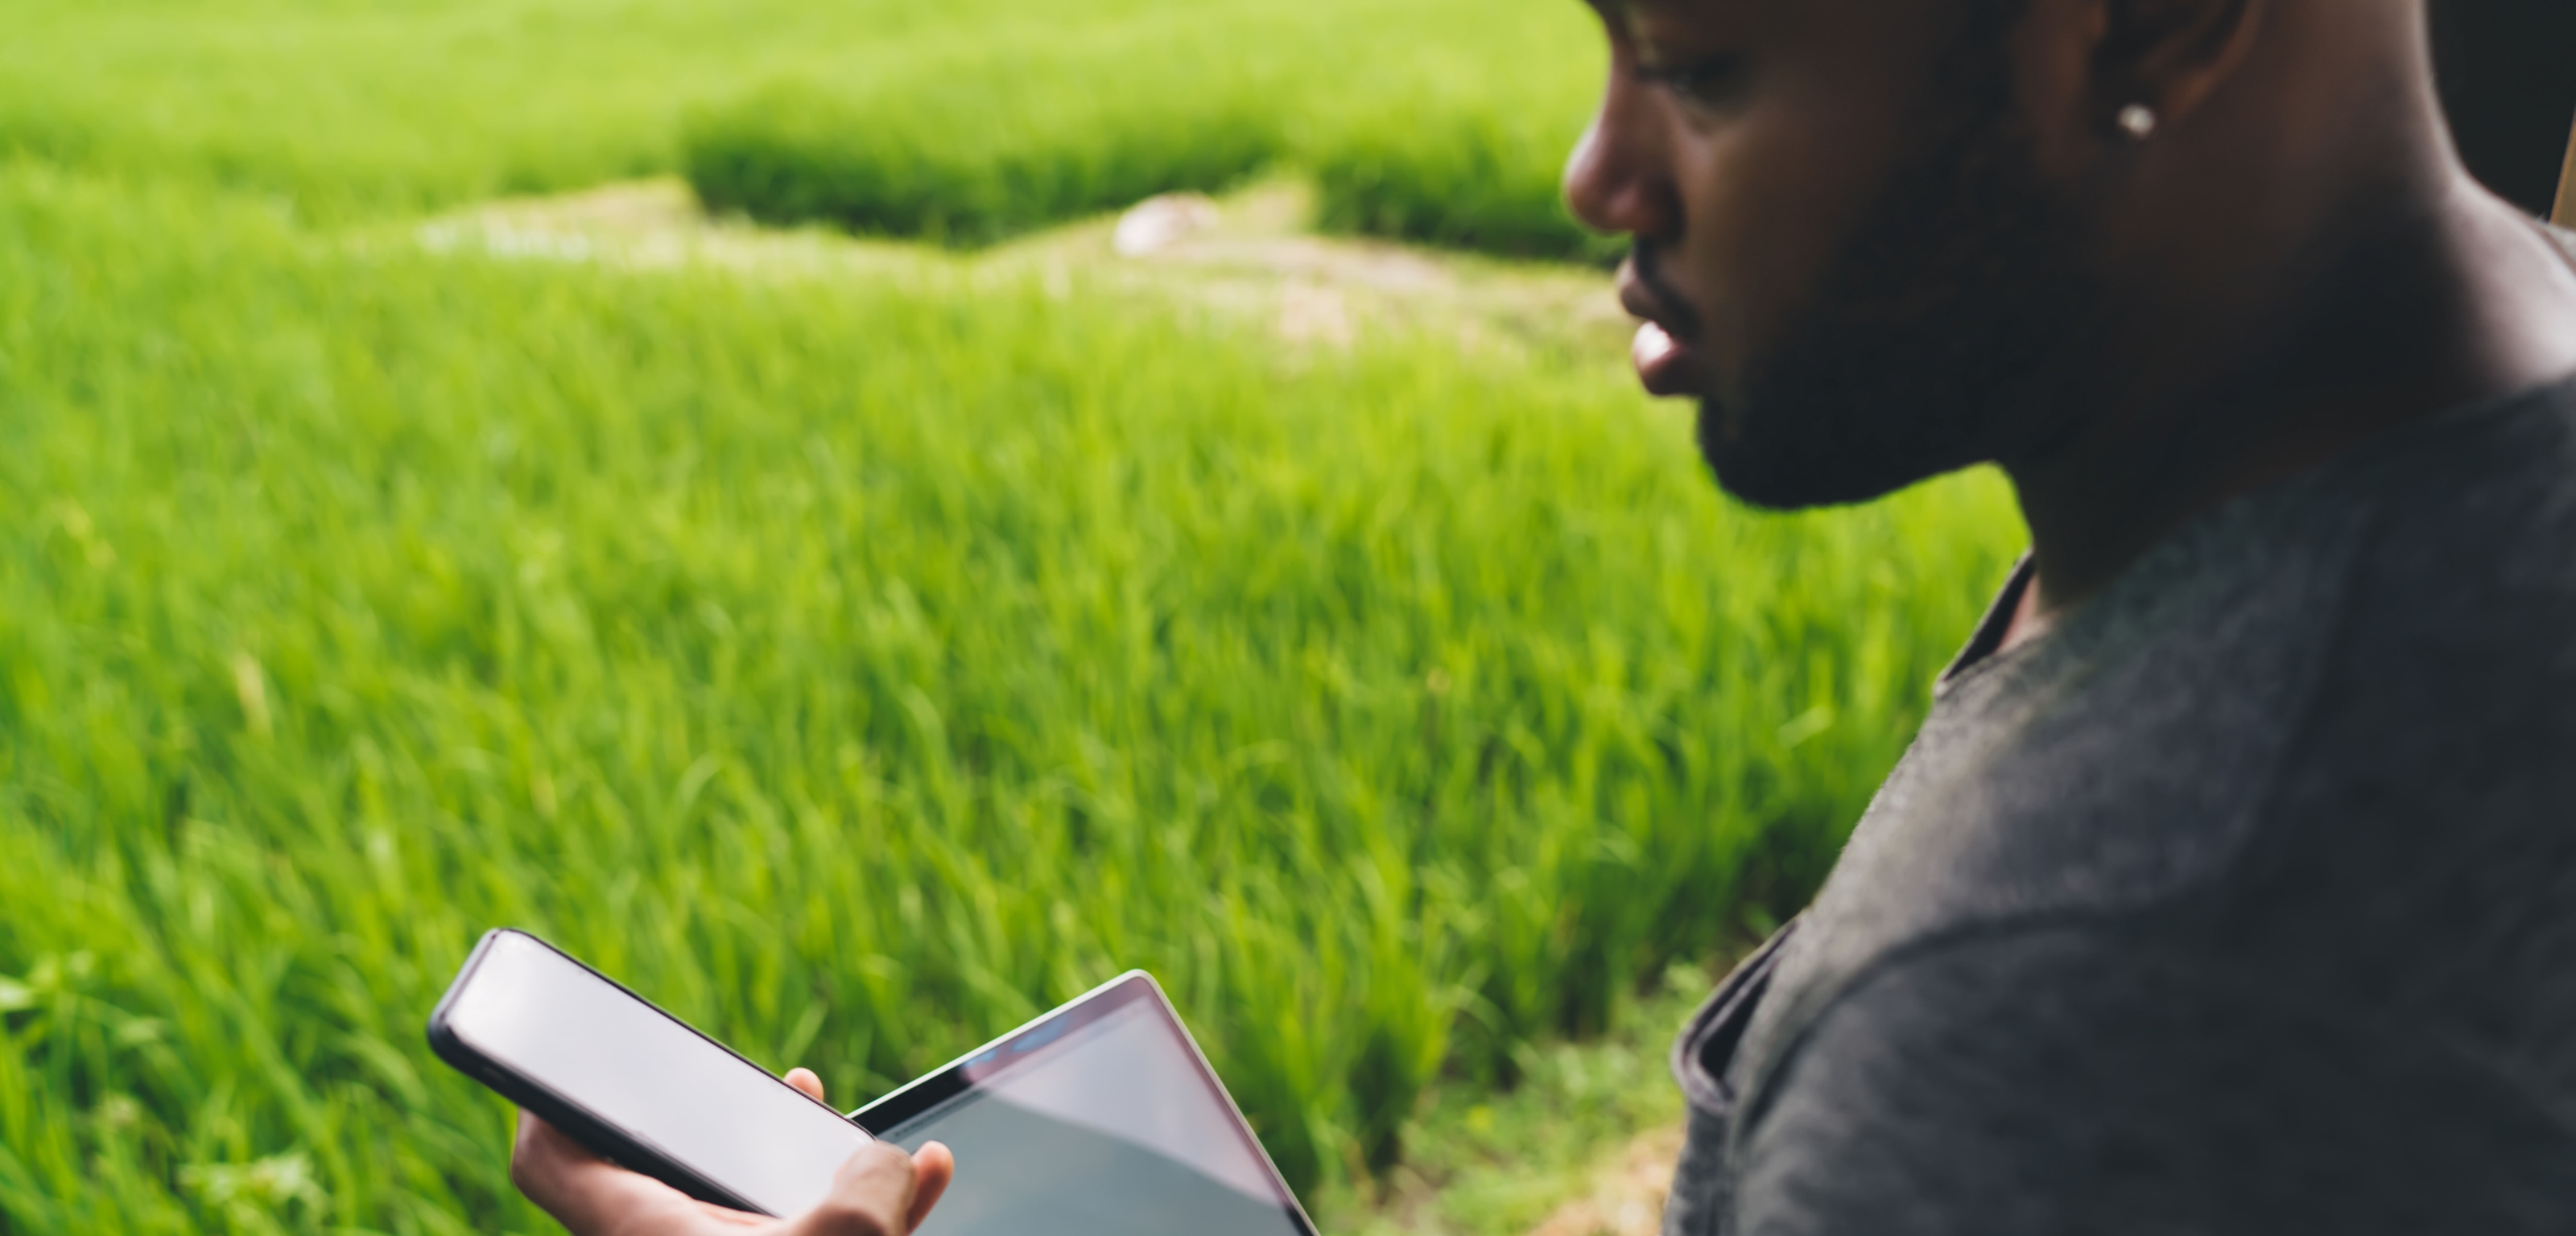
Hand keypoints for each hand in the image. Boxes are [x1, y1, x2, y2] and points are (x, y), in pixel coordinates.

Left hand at [510, 1068, 954, 1235]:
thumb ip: (870, 1189)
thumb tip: (897, 1161)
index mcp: (640, 1233)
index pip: (550, 1157)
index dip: (549, 1100)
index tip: (573, 1062)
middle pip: (670, 1174)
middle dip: (733, 1128)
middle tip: (777, 1095)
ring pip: (750, 1217)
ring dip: (810, 1175)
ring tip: (863, 1142)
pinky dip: (852, 1222)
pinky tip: (922, 1184)